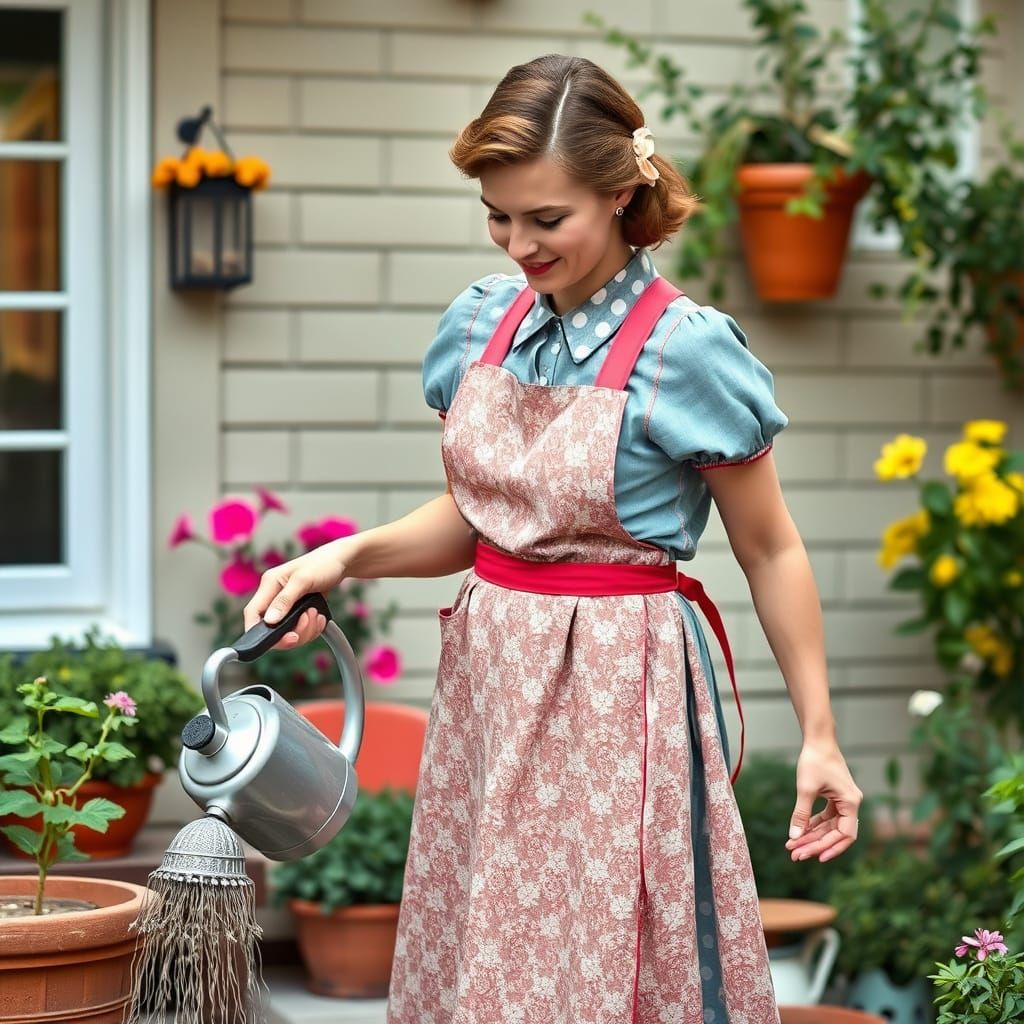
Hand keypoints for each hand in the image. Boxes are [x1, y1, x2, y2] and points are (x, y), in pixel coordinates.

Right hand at [242, 539, 352, 649]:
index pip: (253, 613)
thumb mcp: (303, 579)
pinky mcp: (299, 611)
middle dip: (293, 631)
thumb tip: (269, 620)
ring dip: (305, 630)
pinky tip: (319, 617)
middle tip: (308, 619)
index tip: (283, 639)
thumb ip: (285, 600)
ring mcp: (287, 605)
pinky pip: (300, 630)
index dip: (258, 632)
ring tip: (316, 614)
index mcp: (269, 584)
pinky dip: (311, 629)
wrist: (341, 561)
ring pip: (288, 632)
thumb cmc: (323, 563)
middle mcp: (274, 596)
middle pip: (271, 629)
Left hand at [784, 740, 862, 863]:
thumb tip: (794, 837)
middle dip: (815, 844)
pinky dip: (813, 825)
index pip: (845, 835)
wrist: (818, 739)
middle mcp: (851, 804)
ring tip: (793, 846)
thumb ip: (801, 814)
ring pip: (830, 827)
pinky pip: (827, 818)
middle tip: (795, 854)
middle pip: (835, 833)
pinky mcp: (835, 797)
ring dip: (812, 836)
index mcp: (851, 802)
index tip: (814, 857)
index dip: (831, 848)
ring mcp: (844, 801)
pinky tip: (799, 832)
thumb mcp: (805, 789)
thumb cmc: (814, 760)